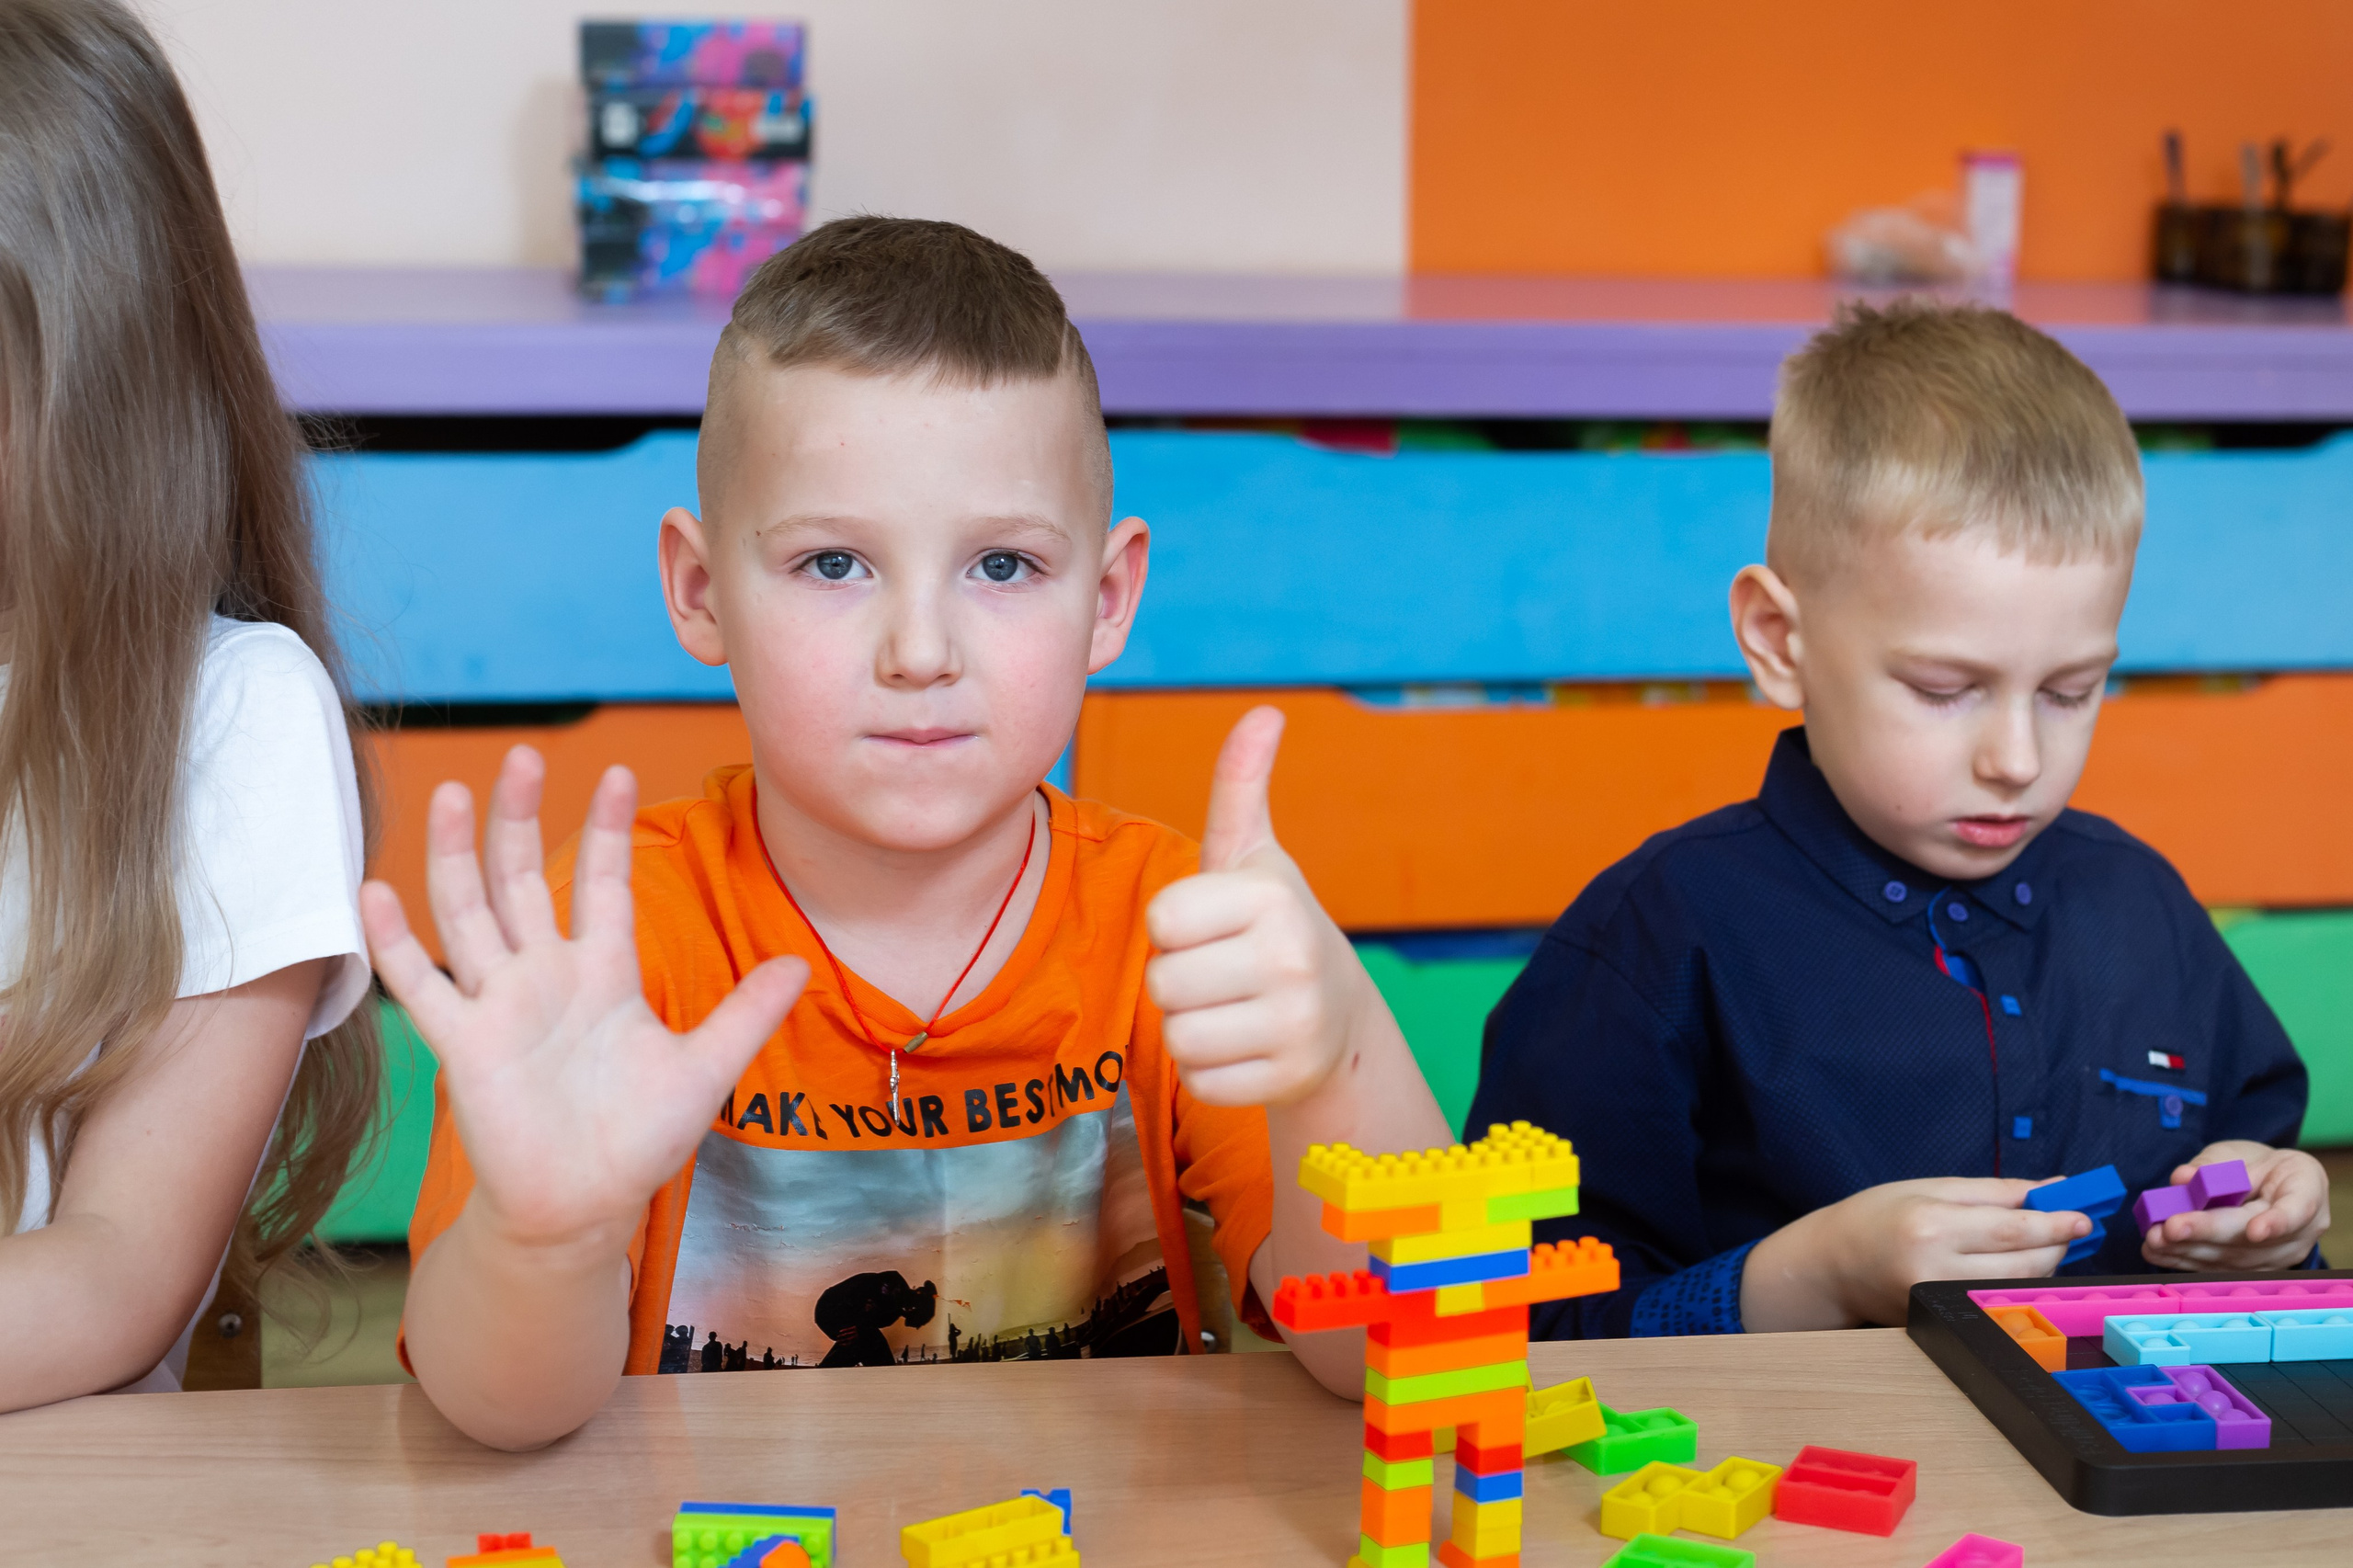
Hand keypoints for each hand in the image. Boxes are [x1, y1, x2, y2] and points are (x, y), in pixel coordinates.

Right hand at [361, 746, 807, 1253]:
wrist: (581, 1207)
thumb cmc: (636, 1140)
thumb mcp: (705, 1069)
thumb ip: (746, 1013)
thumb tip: (801, 964)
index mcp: (603, 974)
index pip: (604, 884)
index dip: (610, 830)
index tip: (620, 772)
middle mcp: (545, 976)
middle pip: (526, 878)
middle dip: (523, 817)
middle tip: (524, 755)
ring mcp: (500, 1005)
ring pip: (470, 912)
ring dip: (455, 854)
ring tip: (447, 792)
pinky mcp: (464, 1044)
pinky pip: (423, 985)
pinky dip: (395, 941)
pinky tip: (373, 891)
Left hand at [1144, 707, 1367, 1106]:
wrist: (1338, 1017)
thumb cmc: (1271, 926)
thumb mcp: (1254, 857)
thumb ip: (1241, 786)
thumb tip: (1264, 713)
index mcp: (1271, 895)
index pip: (1161, 920)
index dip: (1174, 927)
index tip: (1213, 927)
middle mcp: (1291, 957)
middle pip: (1163, 983)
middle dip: (1179, 981)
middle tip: (1222, 973)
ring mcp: (1296, 1023)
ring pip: (1178, 1036)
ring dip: (1192, 1027)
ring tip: (1233, 1009)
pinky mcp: (1289, 1079)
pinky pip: (1201, 1082)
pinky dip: (1211, 1072)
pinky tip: (1246, 1048)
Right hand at [1744, 1176, 2086, 1329]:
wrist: (1831, 1266)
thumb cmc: (1876, 1215)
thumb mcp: (1930, 1187)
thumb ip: (1995, 1191)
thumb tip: (2054, 1188)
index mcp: (1932, 1227)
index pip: (2012, 1230)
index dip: (2056, 1224)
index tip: (2085, 1216)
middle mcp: (1937, 1269)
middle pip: (2024, 1264)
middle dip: (2057, 1244)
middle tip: (2069, 1225)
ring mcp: (1941, 1302)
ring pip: (2017, 1286)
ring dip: (2042, 1263)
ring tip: (2041, 1240)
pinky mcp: (1944, 1320)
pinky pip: (1995, 1298)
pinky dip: (2015, 1280)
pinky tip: (2014, 1263)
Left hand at [2140, 1141, 2330, 1271]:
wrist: (2272, 1186)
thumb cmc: (2256, 1166)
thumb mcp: (2237, 1153)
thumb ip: (2211, 1165)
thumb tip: (2181, 1178)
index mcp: (2306, 1188)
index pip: (2297, 1209)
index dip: (2277, 1222)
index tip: (2255, 1230)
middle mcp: (2302, 1230)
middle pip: (2253, 1237)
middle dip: (2208, 1232)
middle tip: (2170, 1228)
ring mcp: (2281, 1255)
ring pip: (2234, 1258)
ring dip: (2190, 1251)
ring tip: (2155, 1241)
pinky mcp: (2257, 1269)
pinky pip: (2222, 1268)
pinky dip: (2186, 1260)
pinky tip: (2158, 1253)